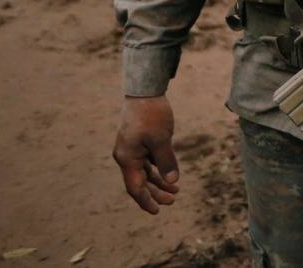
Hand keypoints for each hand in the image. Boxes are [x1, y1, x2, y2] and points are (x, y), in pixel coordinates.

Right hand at [112, 95, 179, 213]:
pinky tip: (169, 175)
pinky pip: (147, 162)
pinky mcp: (138, 142)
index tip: (157, 211)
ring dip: (158, 182)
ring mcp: (131, 149)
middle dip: (155, 193)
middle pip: (140, 182)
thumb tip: (172, 182)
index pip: (135, 187)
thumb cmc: (151, 114)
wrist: (144, 91)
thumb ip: (166, 161)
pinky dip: (158, 169)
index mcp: (127, 158)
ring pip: (144, 172)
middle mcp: (126, 156)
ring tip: (175, 191)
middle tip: (173, 200)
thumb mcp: (161, 139)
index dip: (146, 200)